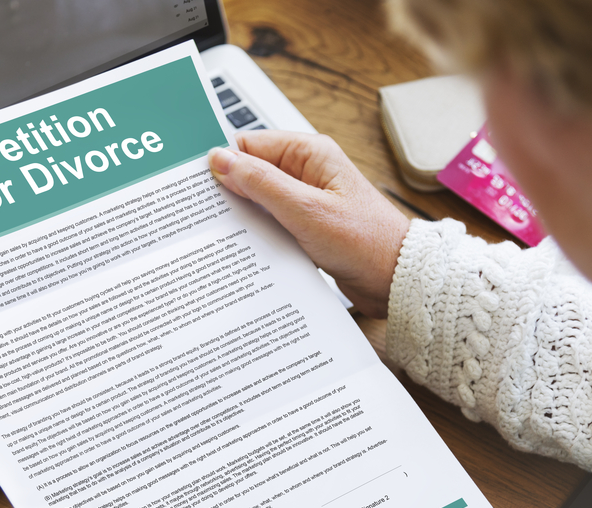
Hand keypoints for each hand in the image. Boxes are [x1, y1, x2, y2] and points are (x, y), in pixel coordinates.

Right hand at [208, 131, 410, 317]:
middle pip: (251, 173)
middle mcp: (307, 172)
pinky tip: (246, 247)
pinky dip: (258, 233)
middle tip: (204, 214)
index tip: (196, 182)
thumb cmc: (365, 241)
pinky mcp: (306, 226)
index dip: (222, 162)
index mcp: (309, 153)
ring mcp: (306, 200)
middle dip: (229, 192)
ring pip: (259, 201)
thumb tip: (221, 159)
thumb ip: (261, 183)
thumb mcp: (305, 210)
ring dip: (244, 217)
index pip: (249, 144)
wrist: (395, 279)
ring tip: (223, 233)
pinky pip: (271, 222)